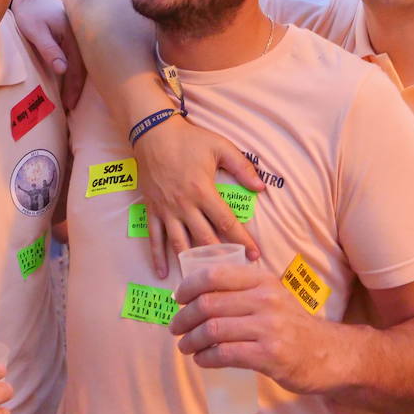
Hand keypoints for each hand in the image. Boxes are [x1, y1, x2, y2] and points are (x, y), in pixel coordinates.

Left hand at [10, 0, 85, 108]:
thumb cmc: (28, 11)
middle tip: (71, 107)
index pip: (77, 67)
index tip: (70, 104)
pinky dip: (73, 69)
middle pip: (82, 66)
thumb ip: (49, 49)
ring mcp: (74, 34)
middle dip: (77, 87)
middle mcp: (77, 34)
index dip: (74, 87)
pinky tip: (69, 78)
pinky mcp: (68, 34)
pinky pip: (74, 55)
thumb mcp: (36, 31)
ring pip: (80, 61)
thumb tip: (64, 70)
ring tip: (72, 97)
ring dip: (76, 80)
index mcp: (72, 34)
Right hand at [135, 117, 265, 277]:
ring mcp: (166, 210)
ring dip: (192, 263)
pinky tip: (163, 274)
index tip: (254, 255)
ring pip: (180, 243)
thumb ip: (242, 167)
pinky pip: (154, 238)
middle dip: (221, 257)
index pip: (226, 222)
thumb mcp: (220, 146)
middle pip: (204, 238)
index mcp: (203, 191)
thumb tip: (261, 188)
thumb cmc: (189, 139)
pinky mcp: (152, 210)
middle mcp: (185, 205)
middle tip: (234, 273)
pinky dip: (157, 257)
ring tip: (203, 281)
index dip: (242, 240)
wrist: (153, 133)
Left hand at [169, 263, 336, 394]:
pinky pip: (225, 354)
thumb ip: (243, 290)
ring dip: (191, 340)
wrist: (330, 354)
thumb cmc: (293, 326)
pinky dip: (206, 358)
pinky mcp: (269, 356)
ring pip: (212, 330)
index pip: (214, 275)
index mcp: (262, 280)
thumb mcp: (273, 296)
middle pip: (208, 304)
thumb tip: (196, 294)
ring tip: (185, 346)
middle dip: (183, 318)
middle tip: (176, 328)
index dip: (188, 286)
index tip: (178, 299)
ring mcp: (269, 328)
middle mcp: (266, 299)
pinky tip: (202, 360)